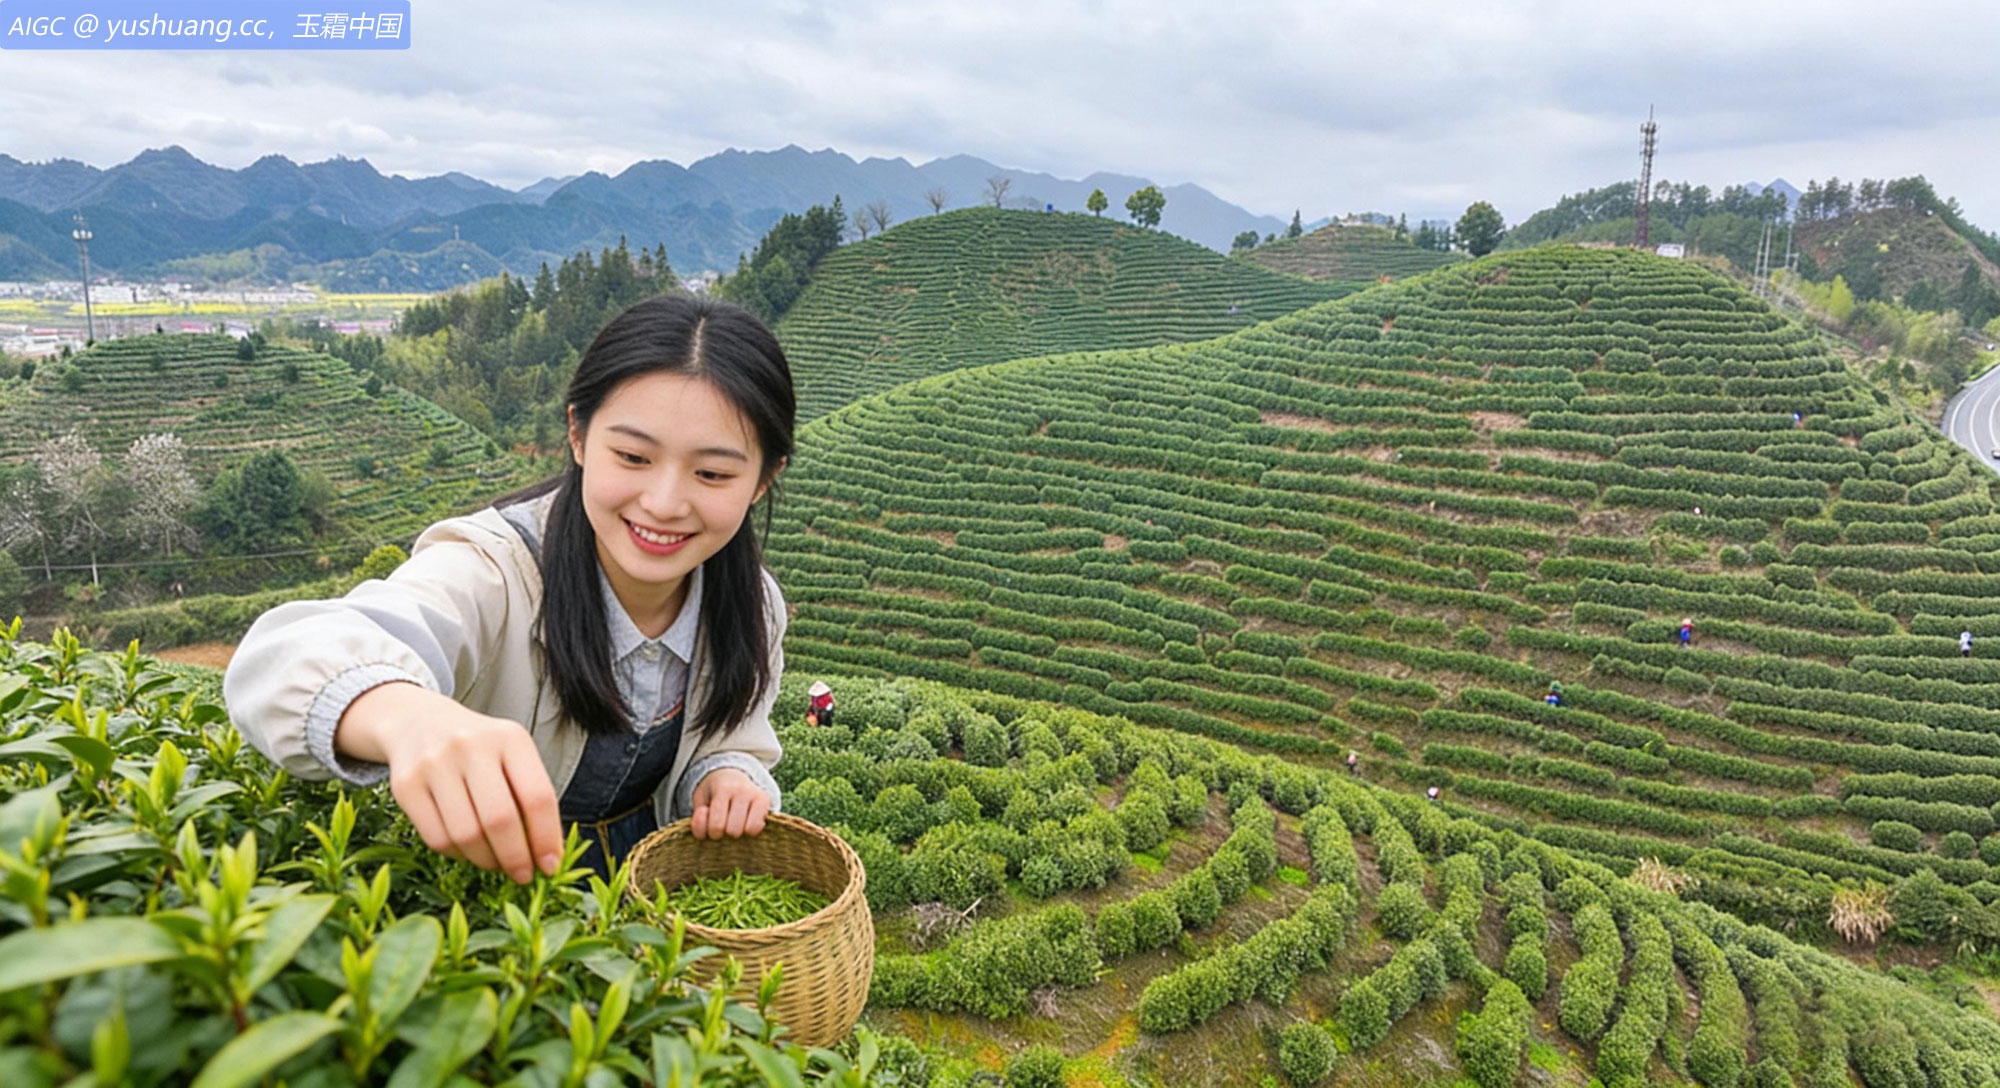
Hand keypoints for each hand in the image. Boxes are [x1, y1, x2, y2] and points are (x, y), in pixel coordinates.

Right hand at [347, 684, 564, 884]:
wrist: (418, 724)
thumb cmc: (479, 750)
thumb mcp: (512, 757)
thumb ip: (531, 799)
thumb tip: (548, 856)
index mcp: (510, 738)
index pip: (537, 797)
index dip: (546, 838)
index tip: (550, 866)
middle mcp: (471, 746)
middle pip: (500, 820)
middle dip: (516, 858)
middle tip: (523, 875)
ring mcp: (434, 764)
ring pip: (466, 834)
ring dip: (487, 861)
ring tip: (497, 863)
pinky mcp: (405, 786)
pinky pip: (437, 838)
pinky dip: (459, 855)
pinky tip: (469, 851)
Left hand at [689, 767, 769, 839]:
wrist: (729, 775)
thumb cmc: (712, 795)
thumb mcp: (699, 805)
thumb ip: (699, 821)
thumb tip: (715, 830)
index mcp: (722, 788)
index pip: (716, 825)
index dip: (710, 832)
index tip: (710, 824)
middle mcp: (741, 790)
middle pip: (733, 830)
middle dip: (725, 832)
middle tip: (723, 823)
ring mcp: (755, 794)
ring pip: (748, 830)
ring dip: (738, 832)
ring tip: (733, 822)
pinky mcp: (766, 799)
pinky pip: (759, 827)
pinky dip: (751, 830)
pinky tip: (745, 822)